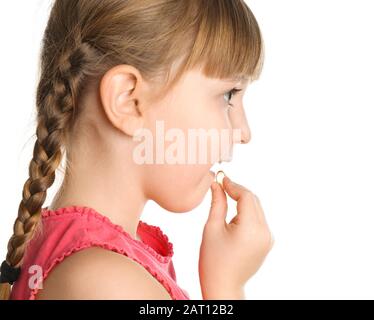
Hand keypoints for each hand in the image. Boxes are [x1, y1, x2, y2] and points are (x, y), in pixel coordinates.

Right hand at [199, 176, 273, 299]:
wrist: (223, 286)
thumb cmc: (213, 260)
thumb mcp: (212, 228)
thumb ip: (217, 203)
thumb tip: (216, 184)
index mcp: (251, 229)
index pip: (246, 196)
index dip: (233, 185)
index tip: (220, 179)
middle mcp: (265, 232)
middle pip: (253, 201)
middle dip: (238, 191)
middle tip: (221, 186)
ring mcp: (268, 238)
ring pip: (257, 209)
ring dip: (242, 202)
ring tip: (225, 201)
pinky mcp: (267, 242)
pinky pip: (258, 220)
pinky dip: (247, 213)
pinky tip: (233, 217)